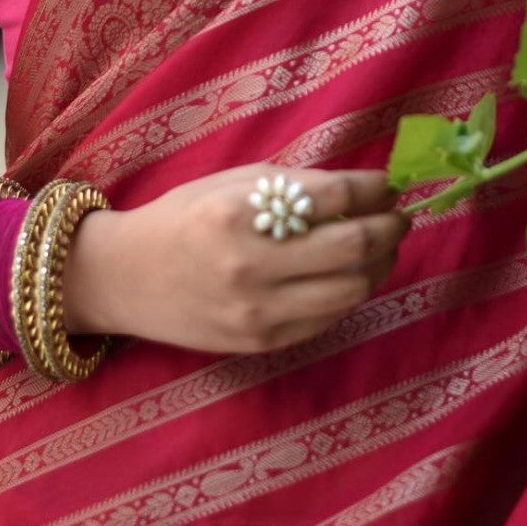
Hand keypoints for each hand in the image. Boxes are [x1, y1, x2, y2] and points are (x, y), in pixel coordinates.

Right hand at [64, 165, 408, 355]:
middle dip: (391, 227)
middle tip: (398, 217)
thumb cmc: (185, 216)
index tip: (389, 186)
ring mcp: (258, 311)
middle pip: (355, 246)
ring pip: (352, 289)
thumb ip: (295, 186)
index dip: (376, 189)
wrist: (127, 277)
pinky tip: (348, 275)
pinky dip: (349, 293)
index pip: (337, 197)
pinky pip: (329, 318)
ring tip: (381, 247)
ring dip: (379, 265)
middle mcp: (253, 265)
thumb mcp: (235, 183)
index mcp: (243, 212)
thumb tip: (363, 189)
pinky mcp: (263, 342)